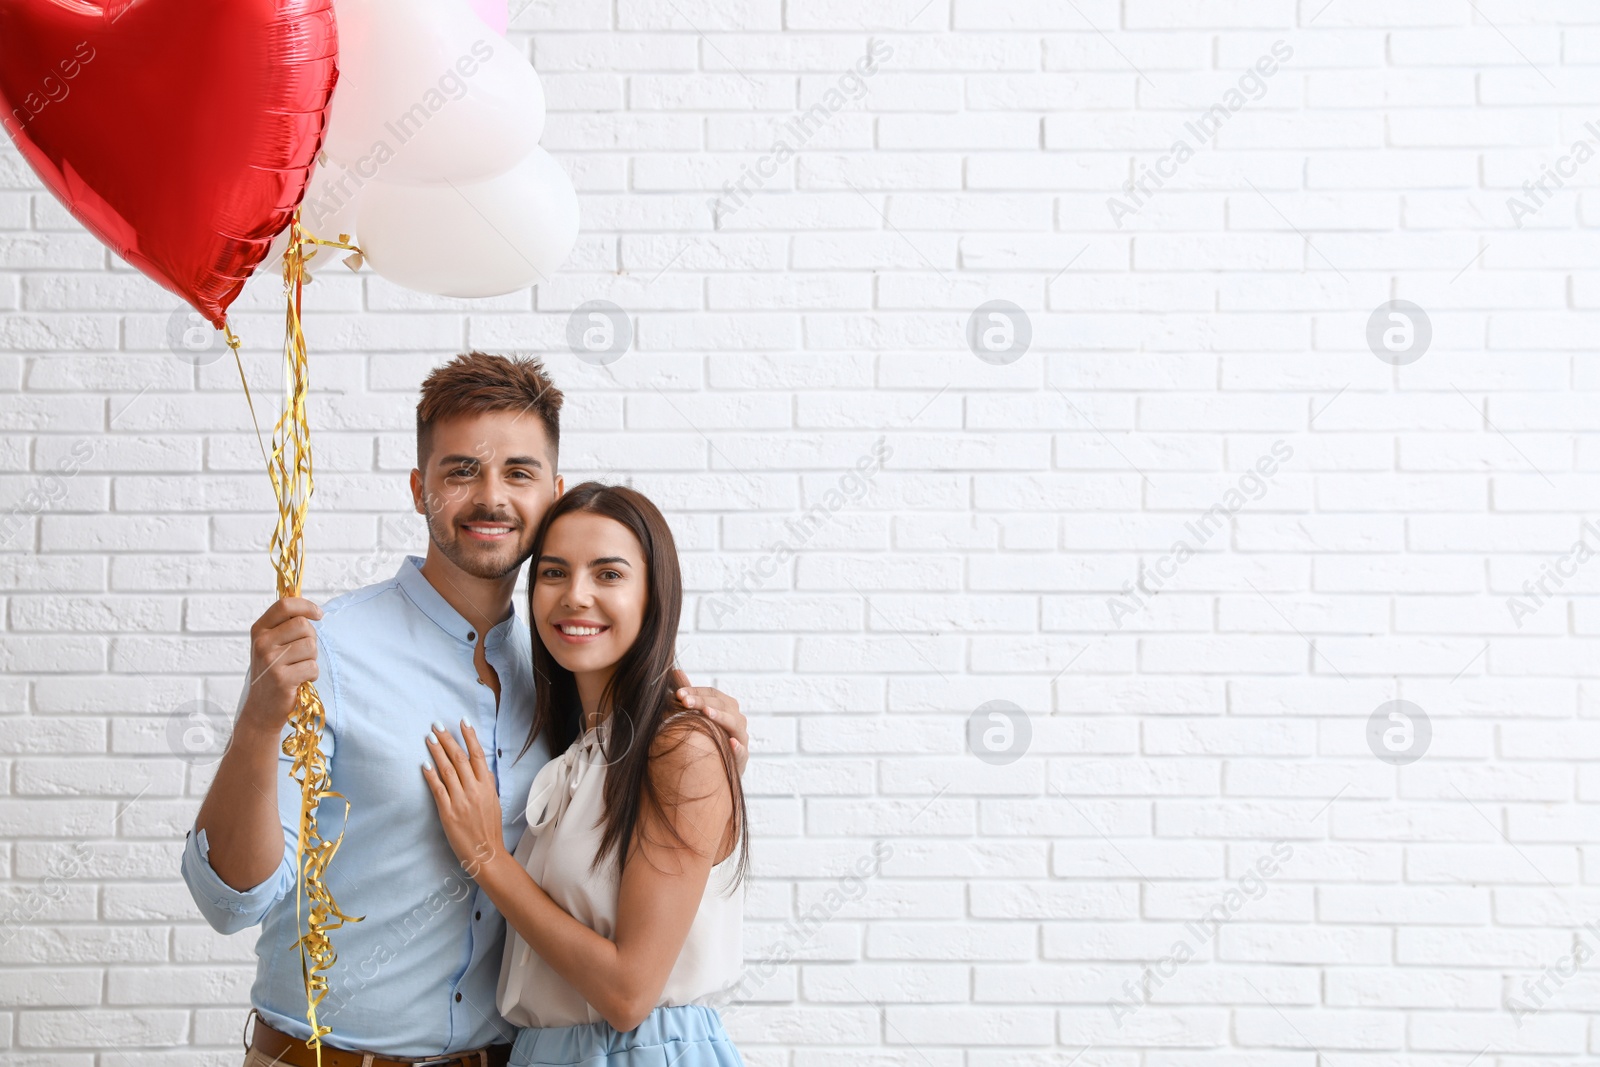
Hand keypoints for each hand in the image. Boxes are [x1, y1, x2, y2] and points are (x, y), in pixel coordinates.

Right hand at [239, 597, 322, 735]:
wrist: (261, 710)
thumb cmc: (273, 673)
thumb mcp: (272, 646)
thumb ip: (286, 627)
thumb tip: (311, 610)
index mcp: (259, 630)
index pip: (284, 605)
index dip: (306, 606)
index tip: (318, 615)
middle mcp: (261, 643)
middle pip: (303, 625)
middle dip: (311, 639)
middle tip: (303, 654)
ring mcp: (270, 661)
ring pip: (310, 646)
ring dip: (312, 659)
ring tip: (299, 668)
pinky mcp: (282, 678)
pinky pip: (312, 667)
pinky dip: (312, 675)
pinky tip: (300, 681)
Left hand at [422, 719, 506, 877]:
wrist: (486, 854)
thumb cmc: (489, 829)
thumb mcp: (494, 802)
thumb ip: (487, 784)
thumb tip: (480, 767)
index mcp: (487, 786)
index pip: (478, 755)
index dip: (470, 737)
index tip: (462, 721)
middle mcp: (474, 790)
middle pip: (460, 758)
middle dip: (448, 739)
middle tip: (437, 725)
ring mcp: (461, 801)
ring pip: (447, 770)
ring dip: (437, 752)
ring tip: (429, 738)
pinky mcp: (448, 812)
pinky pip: (438, 790)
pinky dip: (431, 776)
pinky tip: (424, 764)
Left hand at [667, 669, 748, 775]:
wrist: (719, 768)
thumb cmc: (709, 736)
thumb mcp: (699, 714)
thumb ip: (690, 694)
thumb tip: (675, 671)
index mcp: (727, 706)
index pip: (712, 693)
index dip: (696, 691)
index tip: (678, 693)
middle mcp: (736, 718)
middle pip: (721, 705)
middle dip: (701, 701)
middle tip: (683, 700)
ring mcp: (741, 737)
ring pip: (734, 723)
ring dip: (720, 717)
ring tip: (707, 713)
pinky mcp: (742, 757)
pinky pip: (742, 751)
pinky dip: (738, 747)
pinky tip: (731, 743)